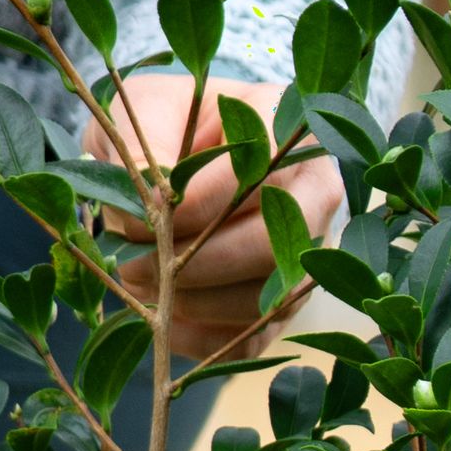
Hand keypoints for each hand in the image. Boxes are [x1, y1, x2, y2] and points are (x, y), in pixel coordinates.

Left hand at [96, 73, 335, 368]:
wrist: (177, 151)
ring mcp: (308, 252)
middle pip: (270, 249)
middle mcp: (316, 193)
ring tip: (141, 278)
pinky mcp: (283, 300)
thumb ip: (146, 146)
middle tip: (134, 261)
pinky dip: (202, 339)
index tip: (145, 212)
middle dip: (191, 265)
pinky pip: (254, 340)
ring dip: (193, 302)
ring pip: (268, 302)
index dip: (192, 207)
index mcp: (288, 132)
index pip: (255, 180)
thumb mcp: (146, 109)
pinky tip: (160, 317)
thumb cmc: (166, 124)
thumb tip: (156, 193)